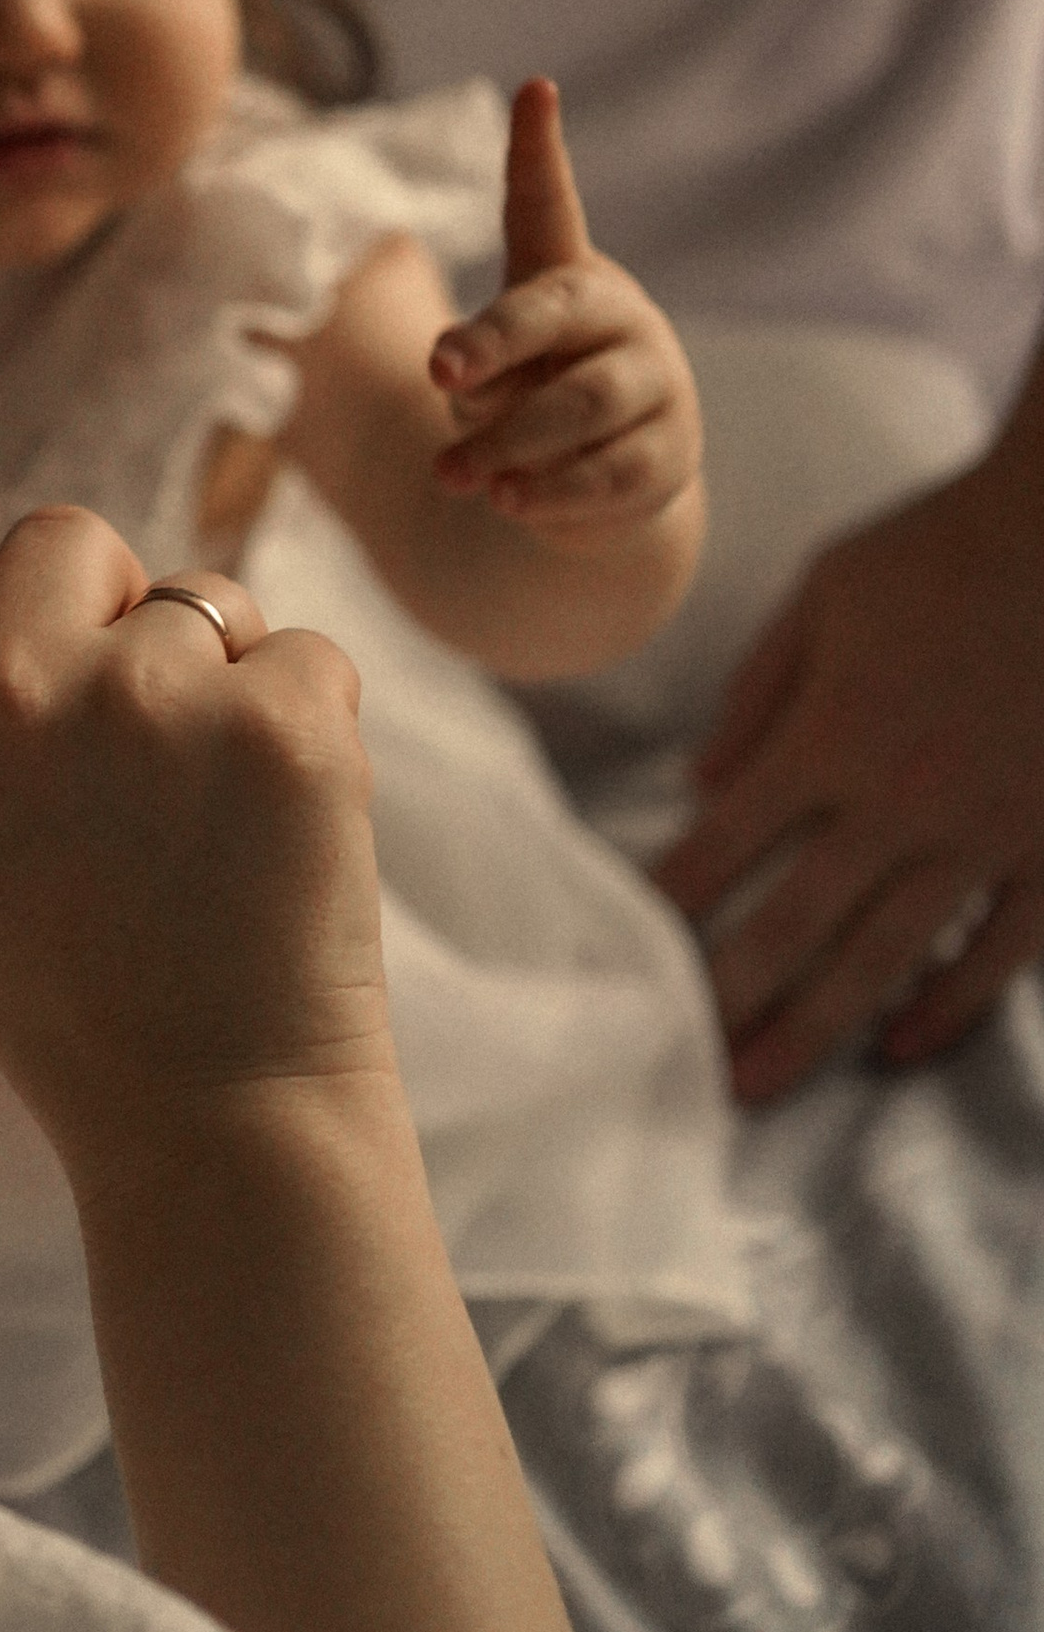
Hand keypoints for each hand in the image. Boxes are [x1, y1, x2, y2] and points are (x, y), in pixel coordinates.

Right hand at [0, 263, 390, 1179]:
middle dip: (112, 612)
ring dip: (215, 687)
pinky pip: (298, 648)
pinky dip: (306, 724)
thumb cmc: (79, 985)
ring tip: (205, 840)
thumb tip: (67, 581)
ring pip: (196, 600)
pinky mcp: (277, 712)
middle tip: (130, 786)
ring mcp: (140, 700)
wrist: (215, 1120)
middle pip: (67, 538)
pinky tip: (282, 835)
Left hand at [427, 78, 701, 540]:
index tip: (535, 88)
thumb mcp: (488, 374)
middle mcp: (620, 317)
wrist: (598, 490)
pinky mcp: (671, 456)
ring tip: (453, 475)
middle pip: (557, 317)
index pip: (548, 207)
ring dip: (509, 443)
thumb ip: (479, 369)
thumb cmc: (527, 400)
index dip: (539, 149)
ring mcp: (657, 384)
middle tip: (439, 374)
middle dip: (494, 343)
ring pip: (583, 406)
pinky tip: (509, 502)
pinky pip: (609, 473)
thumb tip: (477, 403)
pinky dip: (551, 492)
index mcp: (565, 280)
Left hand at [658, 455, 1043, 1095]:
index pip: (724, 846)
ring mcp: (983, 832)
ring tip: (767, 1080)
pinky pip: (1001, 948)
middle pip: (794, 927)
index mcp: (829, 737)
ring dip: (820, 1027)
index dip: (670, 906)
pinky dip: (952, 1002)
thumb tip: (702, 784)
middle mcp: (899, 801)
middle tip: (686, 1066)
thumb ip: (758, 693)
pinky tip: (905, 1044)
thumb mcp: (823, 595)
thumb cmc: (941, 550)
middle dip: (732, 1000)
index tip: (630, 952)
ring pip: (887, 957)